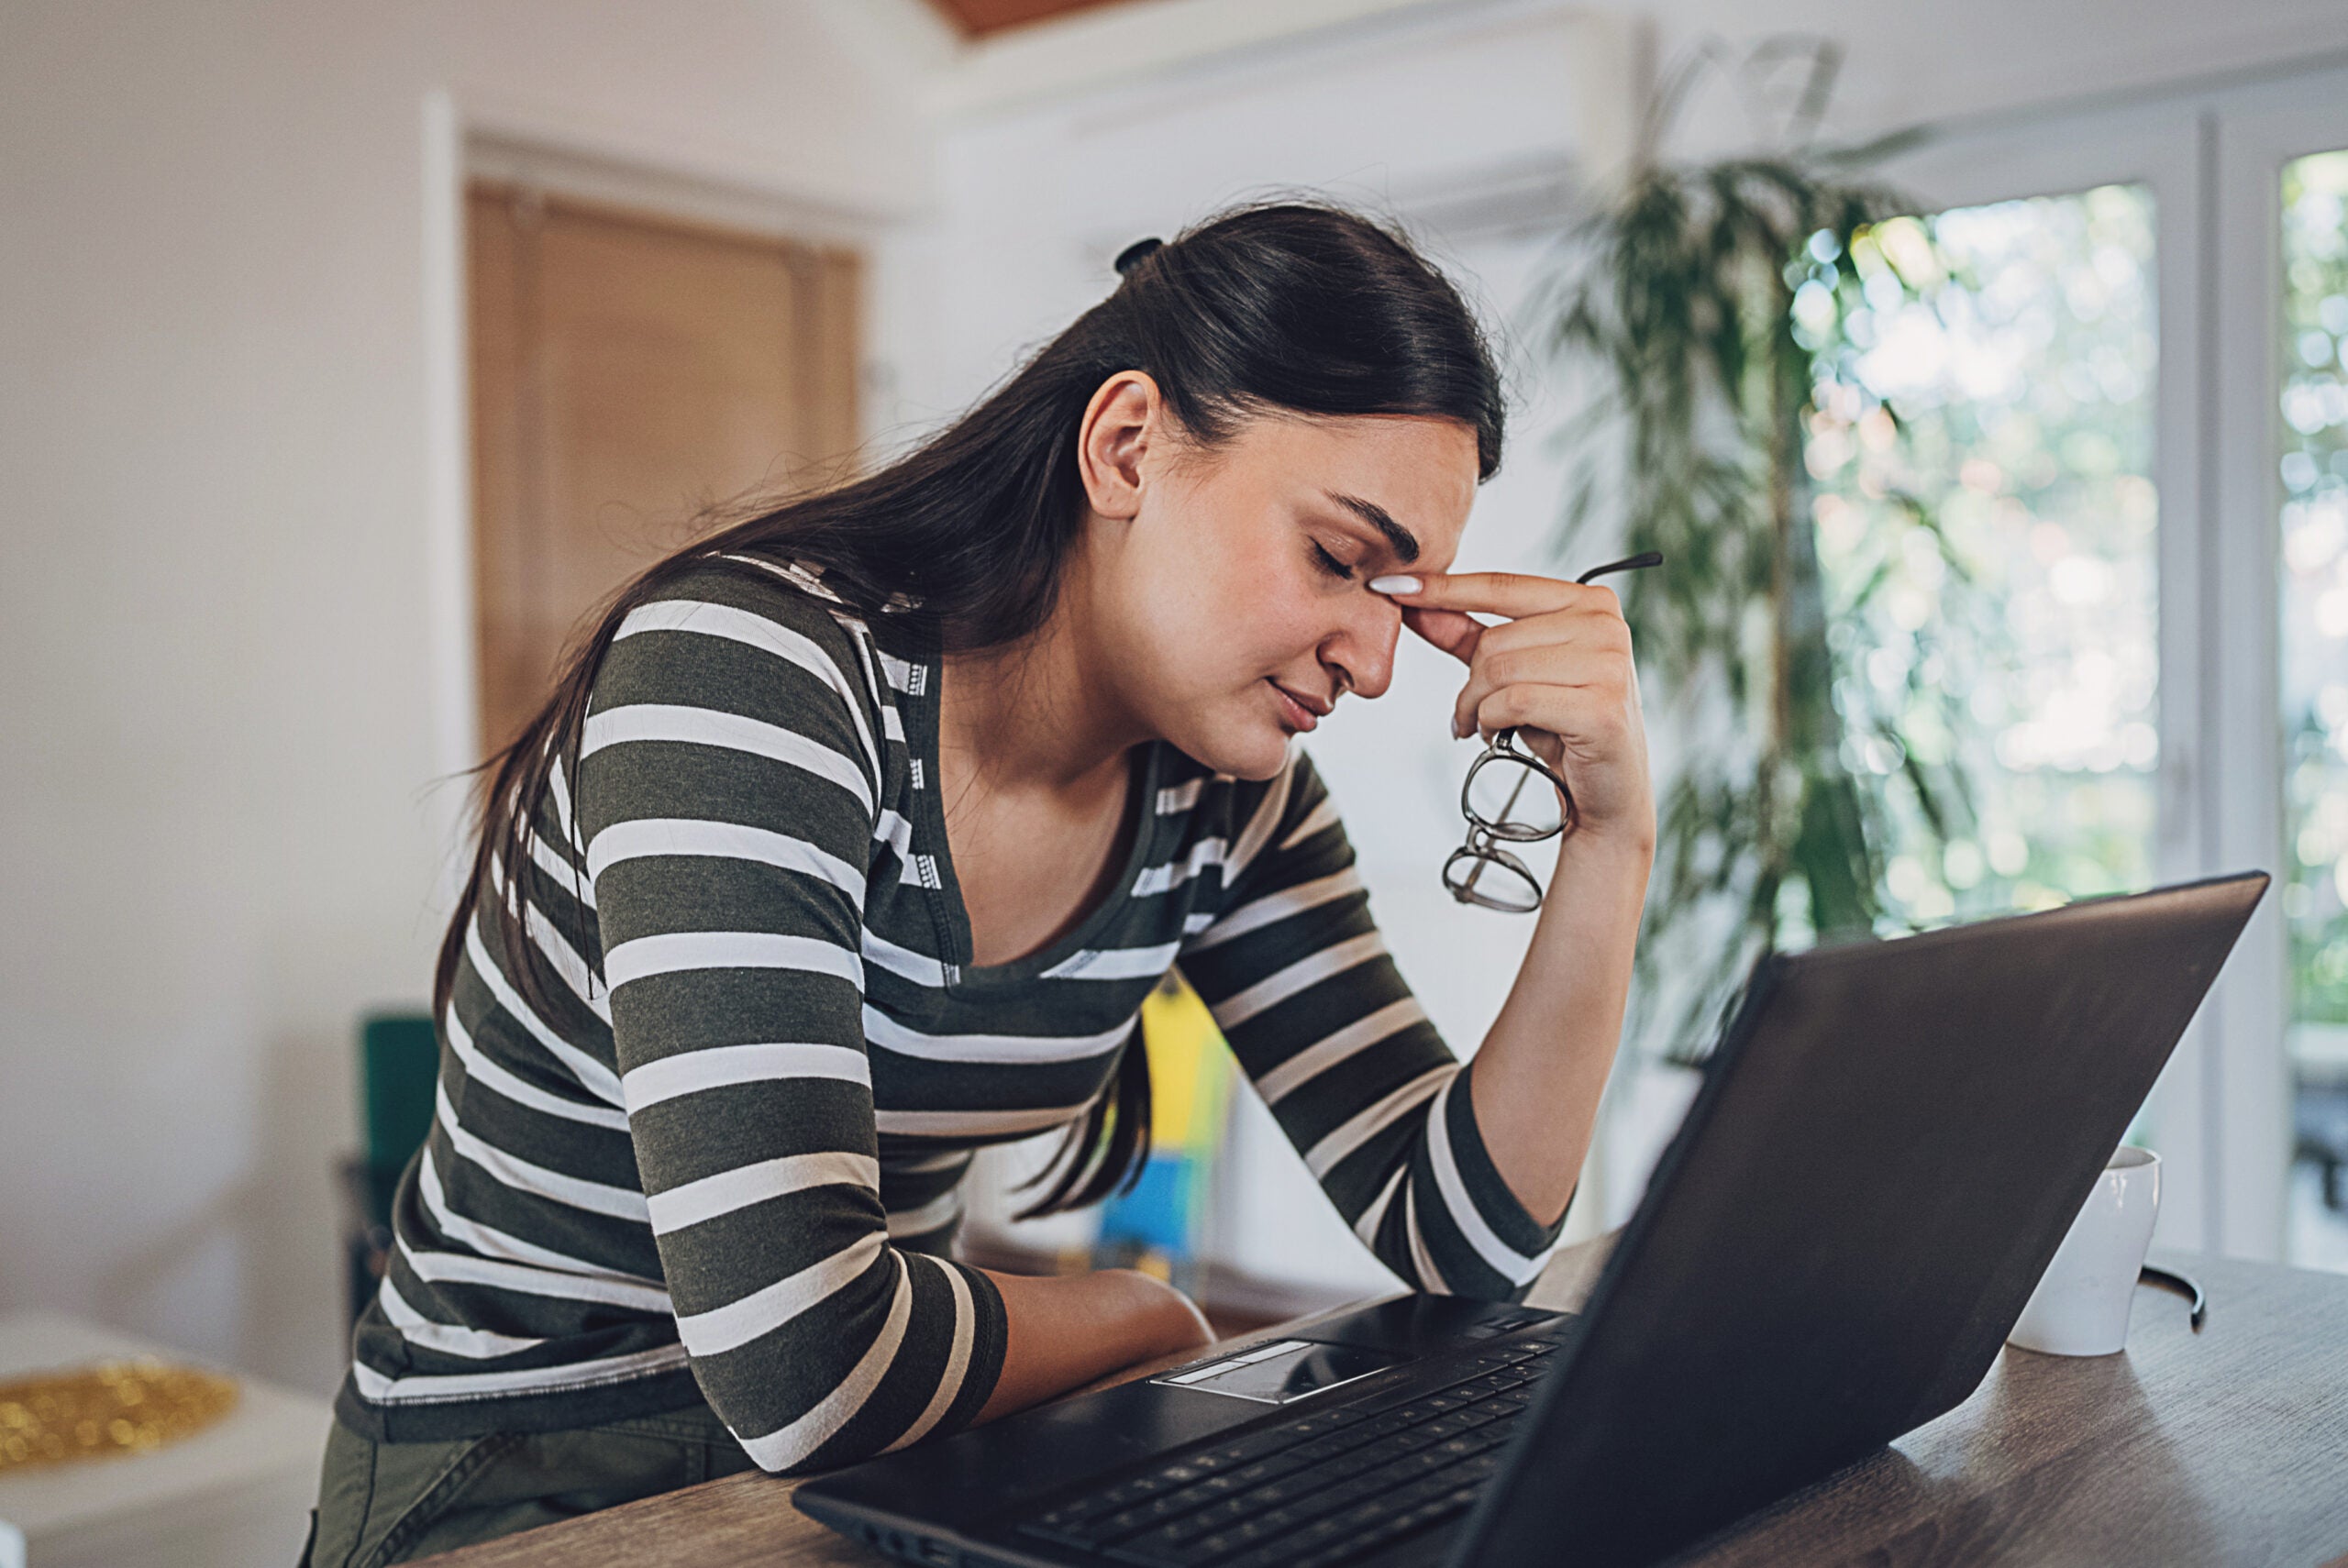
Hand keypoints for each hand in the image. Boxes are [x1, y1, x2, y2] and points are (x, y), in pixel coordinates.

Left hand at [1376, 571, 1655, 850]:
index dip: (1442, 588)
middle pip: (1495, 640)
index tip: (1387, 586)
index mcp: (1590, 601)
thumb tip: (1411, 602)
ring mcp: (1609, 664)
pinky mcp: (1601, 707)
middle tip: (1472, 714)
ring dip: (1477, 707)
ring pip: (1499, 671)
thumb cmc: (1563, 727)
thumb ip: (1466, 635)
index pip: (1501, 586)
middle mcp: (1605, 625)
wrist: (1607, 792)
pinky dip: (1493, 722)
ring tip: (1487, 726)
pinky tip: (1501, 736)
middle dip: (1470, 683)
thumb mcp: (1514, 673)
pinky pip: (1514, 702)